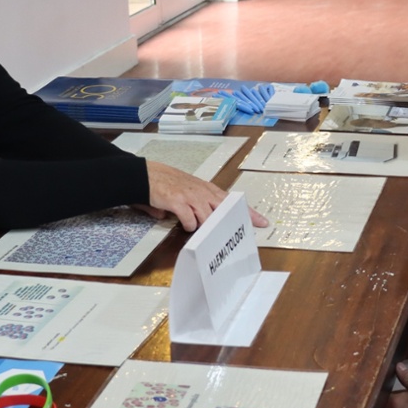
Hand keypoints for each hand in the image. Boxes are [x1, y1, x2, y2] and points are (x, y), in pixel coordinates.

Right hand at [143, 161, 268, 230]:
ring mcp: (191, 196)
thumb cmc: (165, 183)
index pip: (232, 201)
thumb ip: (198, 204)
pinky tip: (185, 224)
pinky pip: (190, 220)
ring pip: (209, 217)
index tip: (262, 222)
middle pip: (226, 208)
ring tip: (201, 229)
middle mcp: (202, 192)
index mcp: (206, 189)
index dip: (248, 211)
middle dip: (236, 221)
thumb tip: (200, 218)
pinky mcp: (178, 202)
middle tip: (243, 232)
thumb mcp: (188, 190)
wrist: (144, 176)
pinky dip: (189, 225)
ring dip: (206, 226)